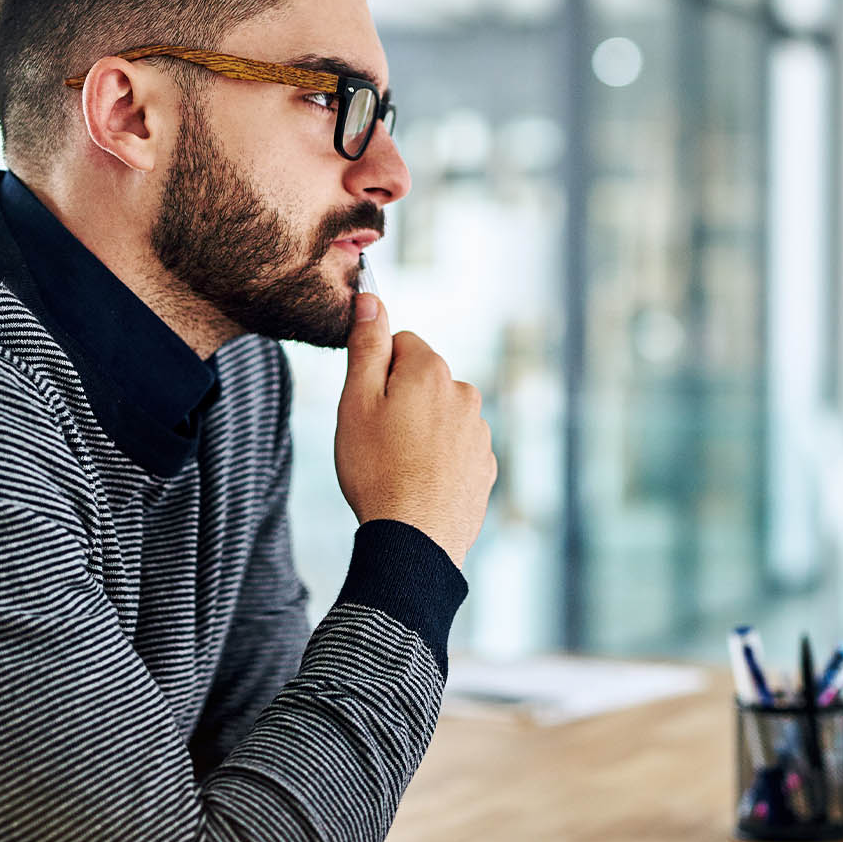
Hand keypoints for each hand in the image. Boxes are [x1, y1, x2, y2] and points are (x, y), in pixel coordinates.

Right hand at [335, 294, 495, 567]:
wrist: (414, 541)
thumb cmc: (376, 470)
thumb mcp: (356, 402)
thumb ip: (366, 346)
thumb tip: (371, 300)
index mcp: (432, 371)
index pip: (402, 343)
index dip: (377, 370)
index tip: (366, 403)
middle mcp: (465, 394)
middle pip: (424, 380)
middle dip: (402, 400)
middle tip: (377, 439)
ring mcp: (480, 433)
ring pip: (441, 416)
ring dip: (421, 431)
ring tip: (398, 467)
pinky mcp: (485, 468)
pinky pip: (456, 450)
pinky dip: (439, 461)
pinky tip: (418, 485)